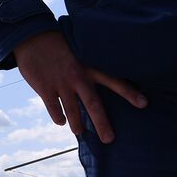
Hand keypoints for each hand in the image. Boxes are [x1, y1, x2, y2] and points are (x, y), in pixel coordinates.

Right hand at [12, 30, 146, 143]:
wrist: (32, 37)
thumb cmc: (59, 45)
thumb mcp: (79, 50)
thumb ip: (90, 65)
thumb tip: (102, 78)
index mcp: (89, 66)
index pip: (114, 80)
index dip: (129, 92)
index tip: (144, 103)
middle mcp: (78, 77)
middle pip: (94, 105)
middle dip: (102, 124)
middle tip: (109, 139)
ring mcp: (61, 84)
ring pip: (73, 111)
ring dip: (77, 124)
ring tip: (79, 132)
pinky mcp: (45, 88)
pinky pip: (54, 109)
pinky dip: (59, 117)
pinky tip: (61, 121)